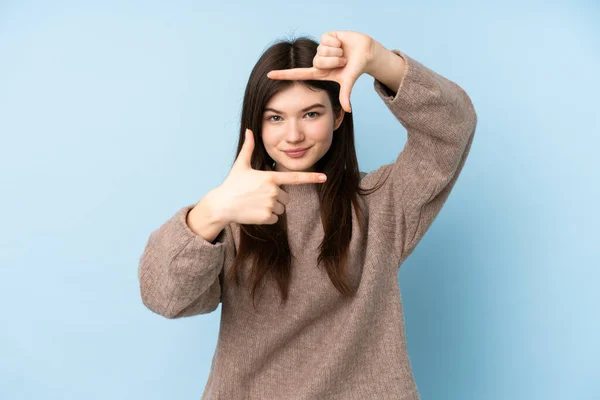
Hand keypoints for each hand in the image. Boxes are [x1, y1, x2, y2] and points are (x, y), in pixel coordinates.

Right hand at [213, 129, 327, 224]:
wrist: (222, 205)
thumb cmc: (232, 184)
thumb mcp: (240, 165)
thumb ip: (248, 148)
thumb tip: (249, 130)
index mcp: (270, 177)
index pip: (295, 177)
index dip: (311, 177)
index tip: (324, 177)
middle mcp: (273, 190)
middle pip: (286, 197)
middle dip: (276, 198)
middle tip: (259, 196)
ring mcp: (270, 204)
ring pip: (281, 209)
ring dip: (272, 208)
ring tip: (255, 203)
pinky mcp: (266, 217)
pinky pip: (276, 219)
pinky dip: (267, 218)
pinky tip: (254, 212)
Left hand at [266, 30, 376, 112]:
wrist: (366, 52)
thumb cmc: (355, 68)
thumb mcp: (348, 82)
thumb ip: (345, 95)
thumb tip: (347, 111)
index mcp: (319, 72)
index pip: (297, 74)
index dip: (283, 75)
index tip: (269, 75)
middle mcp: (318, 60)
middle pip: (318, 61)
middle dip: (334, 61)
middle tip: (344, 61)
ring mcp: (321, 48)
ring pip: (323, 50)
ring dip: (337, 52)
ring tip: (344, 53)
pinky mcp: (326, 36)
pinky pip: (328, 40)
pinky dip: (338, 42)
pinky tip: (342, 43)